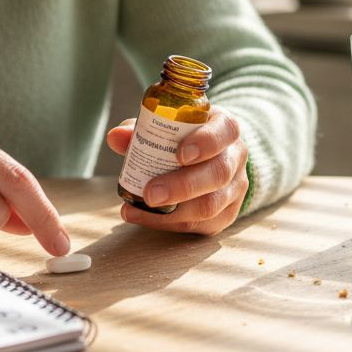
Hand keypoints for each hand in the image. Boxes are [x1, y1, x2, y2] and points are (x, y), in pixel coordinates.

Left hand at [107, 107, 247, 235]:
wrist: (212, 158)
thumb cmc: (185, 137)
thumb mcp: (169, 126)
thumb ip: (143, 129)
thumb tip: (115, 137)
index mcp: (225, 128)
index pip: (226, 131)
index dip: (206, 143)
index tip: (180, 154)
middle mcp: (236, 158)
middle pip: (218, 174)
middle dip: (183, 186)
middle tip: (150, 193)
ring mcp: (235, 189)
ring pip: (211, 205)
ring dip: (172, 212)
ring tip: (139, 208)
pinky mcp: (226, 214)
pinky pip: (200, 225)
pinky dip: (168, 224)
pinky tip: (143, 217)